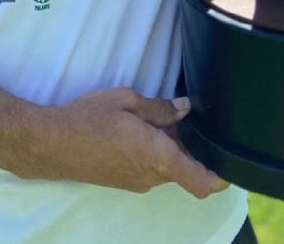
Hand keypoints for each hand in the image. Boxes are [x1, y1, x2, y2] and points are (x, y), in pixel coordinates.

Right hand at [33, 88, 228, 198]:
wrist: (53, 144)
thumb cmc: (89, 118)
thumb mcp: (126, 101)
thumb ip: (160, 108)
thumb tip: (186, 108)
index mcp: (157, 155)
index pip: (201, 181)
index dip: (222, 176)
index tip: (230, 158)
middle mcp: (152, 175)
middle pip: (186, 169)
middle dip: (192, 147)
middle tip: (188, 117)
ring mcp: (138, 182)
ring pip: (169, 168)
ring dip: (172, 148)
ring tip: (161, 117)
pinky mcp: (125, 181)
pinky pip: (152, 169)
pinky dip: (156, 153)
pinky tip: (143, 128)